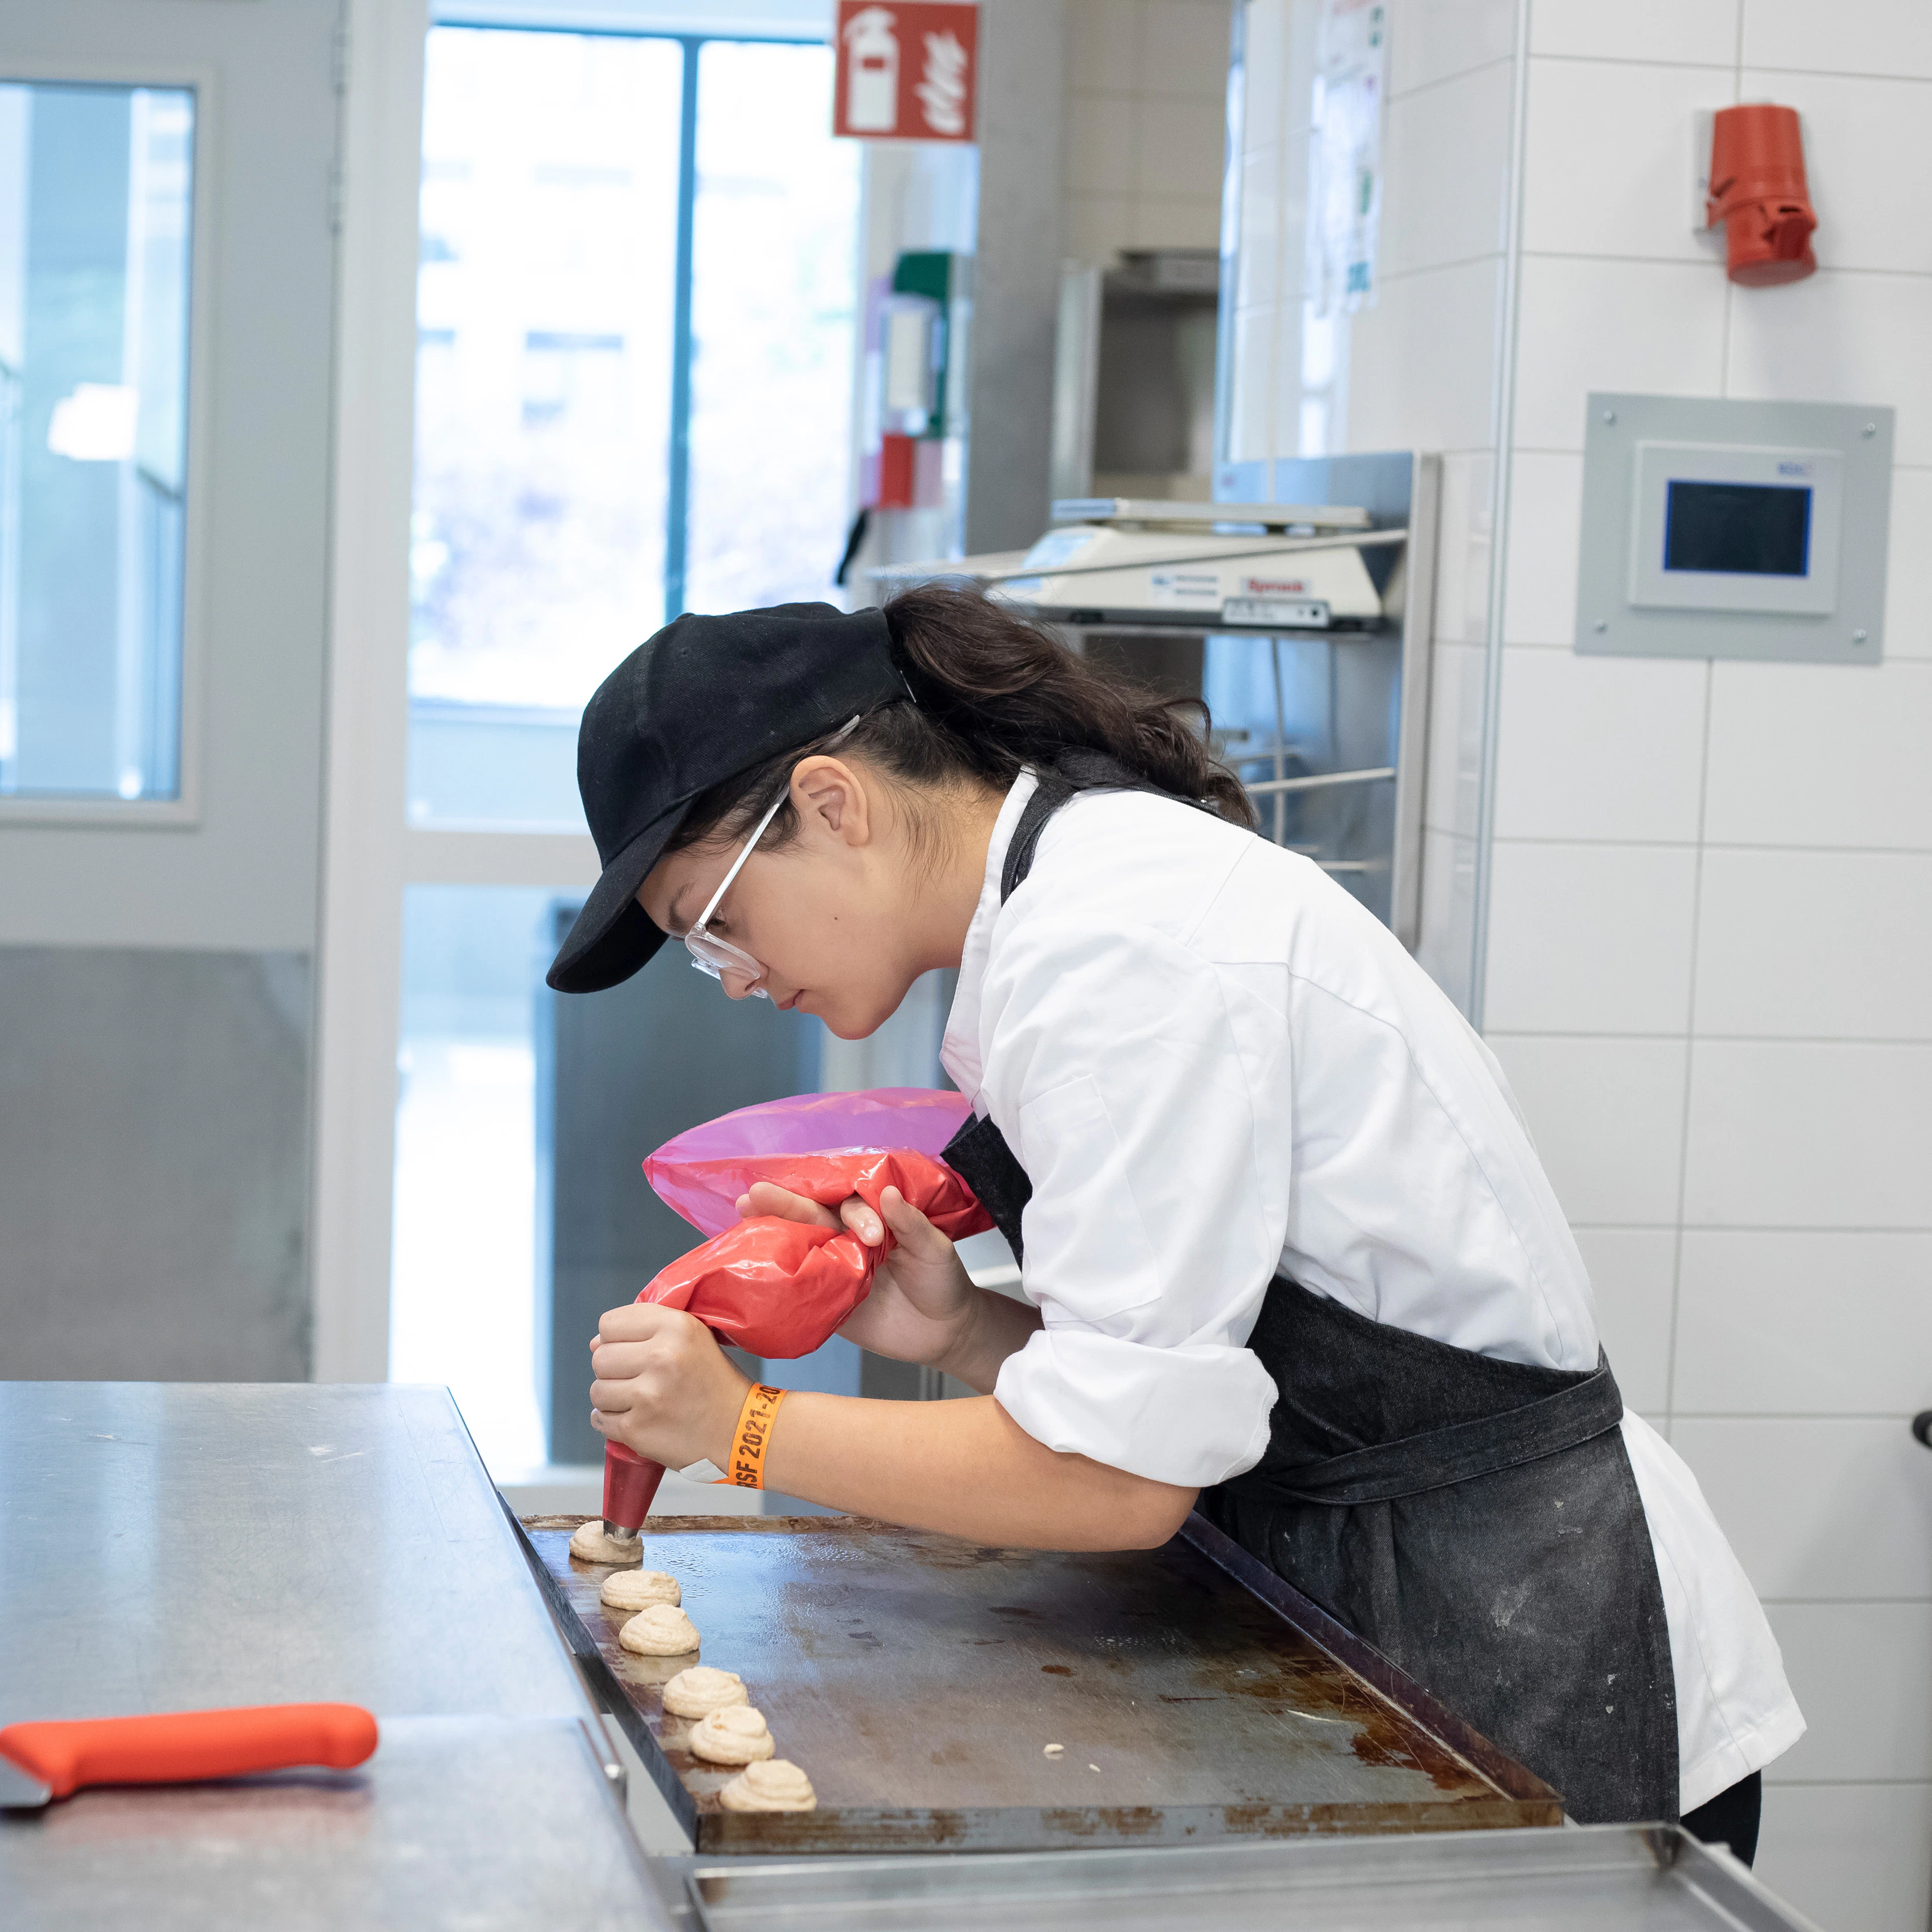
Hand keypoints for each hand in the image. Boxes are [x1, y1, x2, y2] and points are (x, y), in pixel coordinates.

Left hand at [588, 1303, 748, 1469]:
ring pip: (596, 1390)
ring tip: (638, 1400)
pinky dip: (611, 1421)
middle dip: (613, 1370)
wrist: (740, 1430)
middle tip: (638, 1379)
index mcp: (676, 1327)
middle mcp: (661, 1357)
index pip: (610, 1324)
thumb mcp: (694, 1337)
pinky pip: (600, 1420)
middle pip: (600, 1357)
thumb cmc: (715, 1381)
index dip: (616, 1338)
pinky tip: (634, 1418)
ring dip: (612, 1397)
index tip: (632, 1350)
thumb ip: (648, 1330)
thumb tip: (594, 1343)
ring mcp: (647, 1396)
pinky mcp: (638, 1430)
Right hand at [738, 1181, 978, 1368]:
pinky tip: (752, 1265)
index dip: (855, 1215)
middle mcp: (848, 1240)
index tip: (874, 1235)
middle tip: (756, 1193)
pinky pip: (801, 1287)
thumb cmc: (943, 1283)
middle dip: (785, 1204)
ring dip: (772, 1230)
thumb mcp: (935, 1249)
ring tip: (744, 1212)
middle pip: (812, 1217)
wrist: (945, 1332)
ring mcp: (835, 1269)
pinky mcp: (828, 1300)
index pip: (852, 1206)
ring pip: (799, 1245)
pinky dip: (777, 1277)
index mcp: (874, 1221)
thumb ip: (911, 1223)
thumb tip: (886, 1194)